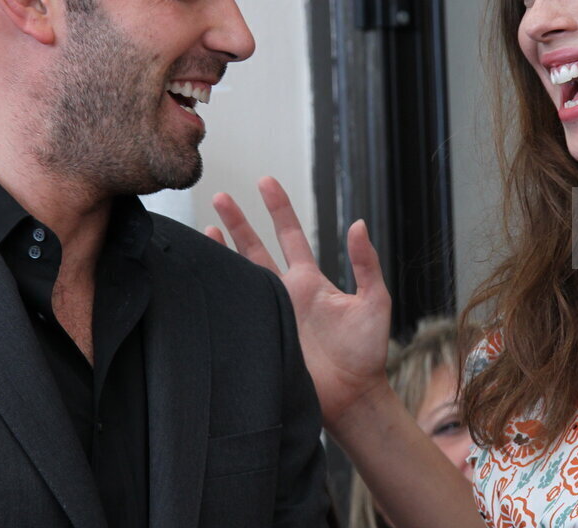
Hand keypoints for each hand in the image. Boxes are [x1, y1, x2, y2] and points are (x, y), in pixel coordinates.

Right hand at [206, 177, 392, 424]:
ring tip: (203, 229)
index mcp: (310, 281)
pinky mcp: (260, 335)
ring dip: (222, 252)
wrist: (352, 397)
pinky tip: (204, 278)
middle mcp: (285, 293)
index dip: (278, 208)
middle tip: (220, 195)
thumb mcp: (374, 301)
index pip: (290, 235)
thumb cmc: (367, 351)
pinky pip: (235, 311)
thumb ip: (366, 263)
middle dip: (238, 222)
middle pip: (255, 248)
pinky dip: (220, 293)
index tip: (265, 181)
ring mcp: (270, 314)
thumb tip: (358, 222)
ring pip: (240, 275)